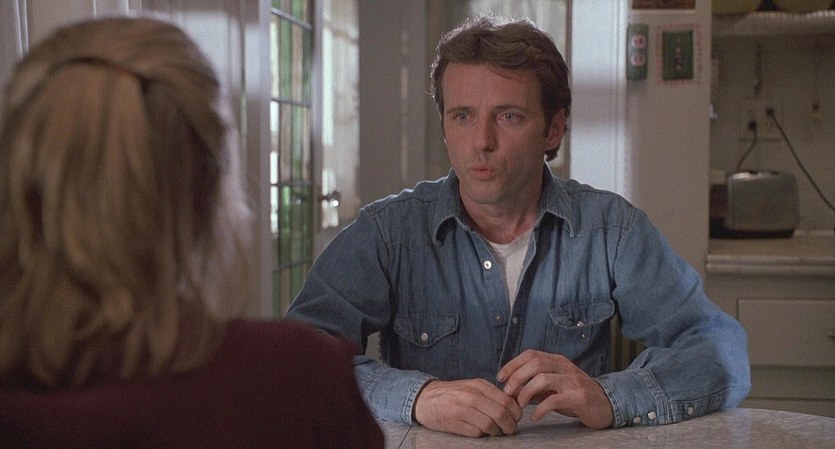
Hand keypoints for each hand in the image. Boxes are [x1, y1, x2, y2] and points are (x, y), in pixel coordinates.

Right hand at [413, 378, 523, 436]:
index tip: (516, 418)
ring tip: (495, 431)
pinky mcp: (455, 422)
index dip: (516, 413)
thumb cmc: (452, 394)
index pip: (507, 401)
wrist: (425, 398)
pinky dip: (483, 434)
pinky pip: (477, 432)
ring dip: (497, 432)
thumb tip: (513, 405)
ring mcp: (463, 409)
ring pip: (491, 425)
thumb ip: (491, 394)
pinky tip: (480, 430)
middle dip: (510, 425)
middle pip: (501, 414)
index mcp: (479, 385)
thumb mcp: (472, 386)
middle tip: (510, 429)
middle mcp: (472, 396)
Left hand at [497, 349, 613, 428]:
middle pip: (535, 363)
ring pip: (543, 379)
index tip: (500, 377)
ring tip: (520, 405)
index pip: (531, 354)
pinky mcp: (579, 397)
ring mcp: (573, 381)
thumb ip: (535, 385)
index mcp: (557, 361)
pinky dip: (541, 408)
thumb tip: (512, 388)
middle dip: (517, 377)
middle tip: (507, 393)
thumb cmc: (575, 395)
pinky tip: (534, 416)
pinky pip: (555, 400)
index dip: (513, 364)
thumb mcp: (554, 386)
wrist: (606, 405)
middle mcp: (565, 367)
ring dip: (526, 392)